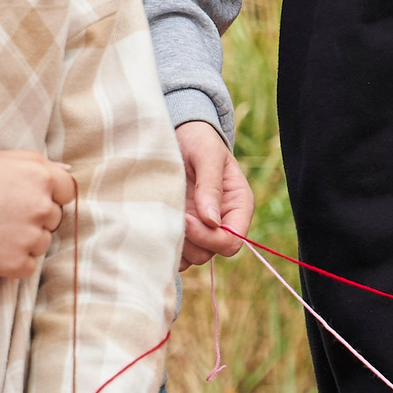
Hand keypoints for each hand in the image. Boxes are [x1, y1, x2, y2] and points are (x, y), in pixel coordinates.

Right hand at [0, 152, 76, 280]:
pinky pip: (29, 265)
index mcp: (42, 177)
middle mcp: (43, 207)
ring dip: (25, 241)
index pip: (67, 191)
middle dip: (35, 218)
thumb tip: (66, 172)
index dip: (50, 195)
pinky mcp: (17, 263)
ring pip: (43, 242)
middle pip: (54, 218)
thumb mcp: (1, 158)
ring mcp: (31, 236)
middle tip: (2, 215)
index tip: (27, 199)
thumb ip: (38, 164)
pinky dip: (14, 262)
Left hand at [175, 121, 252, 267]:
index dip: (209, 237)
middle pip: (210, 253)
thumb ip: (211, 185)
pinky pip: (174, 253)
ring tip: (161, 217)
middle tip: (170, 216)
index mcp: (238, 205)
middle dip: (189, 240)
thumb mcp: (207, 153)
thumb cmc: (196, 139)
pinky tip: (154, 224)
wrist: (175, 135)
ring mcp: (199, 229)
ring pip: (191, 257)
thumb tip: (211, 221)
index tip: (187, 219)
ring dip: (175, 243)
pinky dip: (163, 245)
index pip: (233, 240)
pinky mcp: (180, 231)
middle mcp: (221, 222)